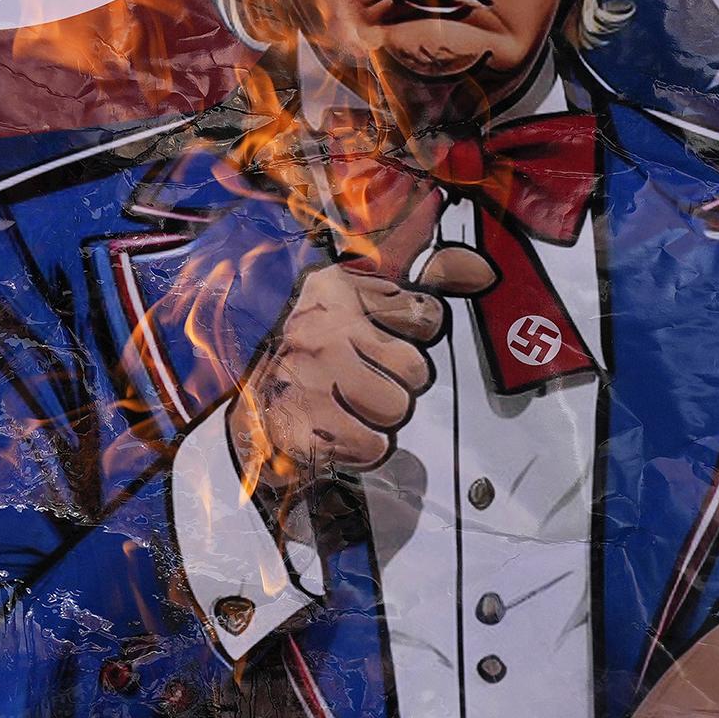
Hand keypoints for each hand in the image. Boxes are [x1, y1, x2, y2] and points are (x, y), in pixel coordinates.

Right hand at [222, 242, 494, 509]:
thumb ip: (426, 273)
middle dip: (399, 380)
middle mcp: (328, 333)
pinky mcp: (301, 429)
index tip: (391, 335)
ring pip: (396, 408)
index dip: (417, 331)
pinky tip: (341, 430)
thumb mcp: (357, 286)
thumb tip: (484, 271)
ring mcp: (312, 382)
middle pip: (415, 371)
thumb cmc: (306, 329)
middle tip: (366, 377)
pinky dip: (363, 447)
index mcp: (342, 292)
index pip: (423, 315)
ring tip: (352, 404)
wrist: (234, 377)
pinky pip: (370, 446)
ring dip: (382, 415)